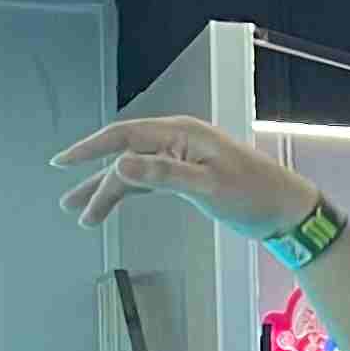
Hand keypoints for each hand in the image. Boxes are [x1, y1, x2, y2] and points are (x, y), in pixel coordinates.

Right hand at [53, 114, 325, 239]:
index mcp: (181, 134)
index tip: (63, 162)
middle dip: (94, 181)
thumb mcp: (207, 186)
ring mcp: (181, 158)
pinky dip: (129, 195)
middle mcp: (177, 141)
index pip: (124, 136)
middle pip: (123, 158)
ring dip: (108, 193)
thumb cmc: (255, 194)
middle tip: (70, 204)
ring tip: (83, 217)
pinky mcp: (187, 177)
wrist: (287, 210)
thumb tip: (121, 164)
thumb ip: (163, 174)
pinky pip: (148, 182)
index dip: (90, 149)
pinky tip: (111, 207)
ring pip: (133, 174)